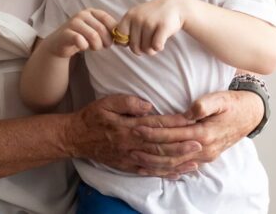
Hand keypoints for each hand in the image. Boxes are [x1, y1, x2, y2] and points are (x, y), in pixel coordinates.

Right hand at [42, 8, 116, 58]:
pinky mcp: (66, 33)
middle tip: (104, 47)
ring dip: (97, 46)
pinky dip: (85, 47)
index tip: (112, 41)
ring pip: (93, 36)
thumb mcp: (95, 30)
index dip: (112, 32)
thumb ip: (107, 29)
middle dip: (106, 41)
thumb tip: (122, 35)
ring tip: (95, 48)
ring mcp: (73, 23)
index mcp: (91, 12)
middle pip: (101, 29)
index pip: (108, 19)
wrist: (59, 43)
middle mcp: (82, 14)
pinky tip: (83, 47)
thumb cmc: (82, 37)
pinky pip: (80, 41)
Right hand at [64, 95, 203, 178]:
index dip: (174, 122)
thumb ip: (128, 102)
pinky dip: (164, 173)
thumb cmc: (92, 117)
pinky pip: (148, 171)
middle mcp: (131, 144)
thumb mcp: (107, 102)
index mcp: (127, 127)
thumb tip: (148, 105)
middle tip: (200, 143)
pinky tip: (177, 173)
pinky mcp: (127, 166)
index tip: (190, 119)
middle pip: (160, 146)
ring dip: (177, 161)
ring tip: (195, 160)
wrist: (75, 138)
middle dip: (181, 145)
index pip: (155, 124)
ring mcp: (129, 157)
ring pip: (157, 161)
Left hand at [115, 0, 192, 56]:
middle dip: (142, 50)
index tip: (136, 40)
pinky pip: (156, 46)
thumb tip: (118, 44)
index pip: (120, 37)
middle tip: (148, 43)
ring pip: (146, 49)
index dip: (128, 43)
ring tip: (156, 40)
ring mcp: (150, 22)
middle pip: (134, 47)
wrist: (175, 6)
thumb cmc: (153, 15)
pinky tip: (162, 40)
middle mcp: (138, 18)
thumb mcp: (137, 16)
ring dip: (152, 49)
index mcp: (129, 15)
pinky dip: (159, 47)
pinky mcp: (163, 27)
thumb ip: (127, 28)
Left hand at [129, 90, 262, 167]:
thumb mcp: (221, 98)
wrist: (250, 115)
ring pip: (174, 163)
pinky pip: (182, 166)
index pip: (173, 133)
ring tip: (135, 157)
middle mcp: (203, 147)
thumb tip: (191, 110)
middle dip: (149, 147)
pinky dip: (166, 169)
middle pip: (170, 151)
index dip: (154, 130)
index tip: (137, 126)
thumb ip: (206, 104)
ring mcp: (204, 155)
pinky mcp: (204, 157)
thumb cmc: (233, 104)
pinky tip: (152, 168)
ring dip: (154, 161)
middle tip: (130, 141)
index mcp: (205, 132)